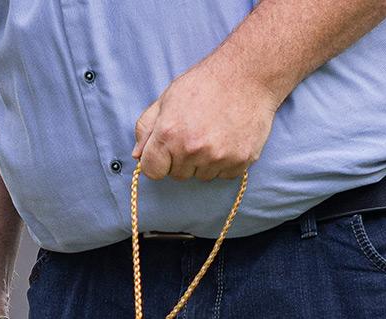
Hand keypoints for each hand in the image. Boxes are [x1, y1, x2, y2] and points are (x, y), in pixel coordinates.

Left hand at [133, 51, 279, 181]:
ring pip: (202, 176)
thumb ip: (146, 128)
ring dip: (205, 162)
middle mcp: (192, 149)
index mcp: (169, 134)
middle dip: (182, 160)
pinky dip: (226, 162)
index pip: (152, 171)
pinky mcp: (241, 161)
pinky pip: (225, 175)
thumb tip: (137, 155)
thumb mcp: (167, 98)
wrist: (249, 74)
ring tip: (214, 133)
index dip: (157, 161)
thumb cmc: (205, 83)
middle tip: (196, 133)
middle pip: (178, 175)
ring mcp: (218, 157)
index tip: (167, 151)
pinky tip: (229, 138)